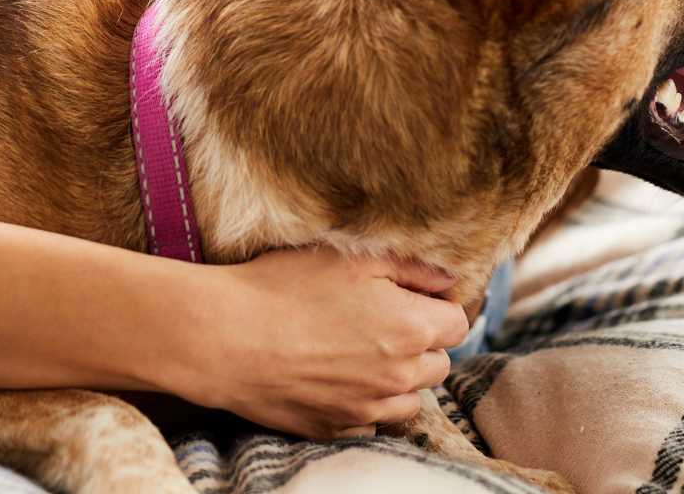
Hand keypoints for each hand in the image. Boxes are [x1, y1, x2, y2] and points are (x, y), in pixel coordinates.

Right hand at [172, 246, 467, 439]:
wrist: (226, 337)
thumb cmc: (284, 288)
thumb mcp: (350, 258)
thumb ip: (411, 266)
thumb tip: (446, 279)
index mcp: (411, 329)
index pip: (457, 323)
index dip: (437, 306)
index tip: (411, 297)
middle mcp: (398, 376)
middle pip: (438, 364)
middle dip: (421, 343)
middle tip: (383, 321)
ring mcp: (367, 407)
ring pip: (409, 400)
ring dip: (398, 379)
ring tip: (362, 353)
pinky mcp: (336, 427)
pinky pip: (371, 420)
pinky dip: (365, 403)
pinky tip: (337, 377)